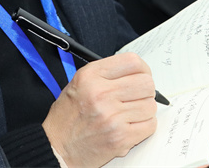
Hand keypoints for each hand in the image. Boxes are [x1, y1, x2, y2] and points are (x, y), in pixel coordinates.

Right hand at [43, 53, 157, 166]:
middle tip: (137, 96)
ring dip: (144, 110)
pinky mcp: (120, 137)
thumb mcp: (79, 83)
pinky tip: (131, 125)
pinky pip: (150, 125)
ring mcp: (112, 116)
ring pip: (150, 105)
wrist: (58, 147)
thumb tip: (136, 72)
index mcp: (90, 76)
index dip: (142, 69)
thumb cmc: (67, 116)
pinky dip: (144, 126)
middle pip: (146, 83)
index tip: (142, 75)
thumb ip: (106, 74)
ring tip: (130, 114)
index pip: (132, 62)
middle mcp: (101, 93)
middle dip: (145, 90)